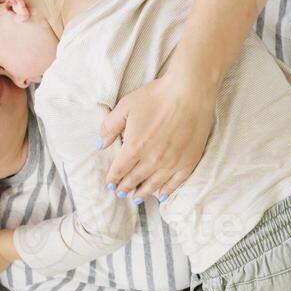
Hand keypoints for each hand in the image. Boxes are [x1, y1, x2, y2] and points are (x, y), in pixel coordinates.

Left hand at [99, 69, 216, 200]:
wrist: (189, 92)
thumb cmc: (156, 96)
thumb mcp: (126, 106)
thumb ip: (110, 126)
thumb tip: (101, 145)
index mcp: (134, 147)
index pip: (119, 170)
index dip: (113, 179)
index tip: (111, 184)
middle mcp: (151, 160)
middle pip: (134, 180)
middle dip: (125, 188)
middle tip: (121, 193)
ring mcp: (171, 163)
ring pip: (153, 185)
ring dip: (143, 193)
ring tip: (137, 198)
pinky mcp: (188, 162)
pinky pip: (175, 183)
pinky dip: (167, 190)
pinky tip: (161, 194)